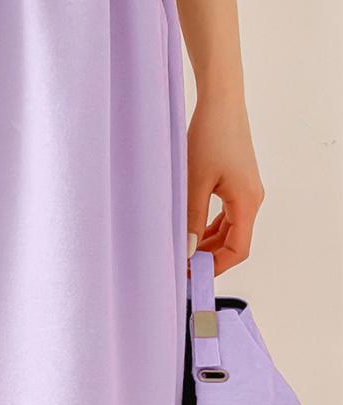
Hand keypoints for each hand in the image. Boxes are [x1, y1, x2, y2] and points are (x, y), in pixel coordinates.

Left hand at [186, 95, 264, 276]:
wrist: (220, 101)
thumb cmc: (210, 136)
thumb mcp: (195, 182)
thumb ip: (192, 219)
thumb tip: (188, 251)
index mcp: (247, 202)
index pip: (238, 249)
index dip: (216, 267)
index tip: (193, 275)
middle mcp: (251, 199)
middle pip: (234, 242)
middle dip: (209, 258)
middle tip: (182, 267)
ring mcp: (245, 191)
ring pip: (229, 230)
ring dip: (207, 244)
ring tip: (182, 251)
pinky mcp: (236, 183)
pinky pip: (225, 216)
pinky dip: (209, 228)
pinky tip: (190, 232)